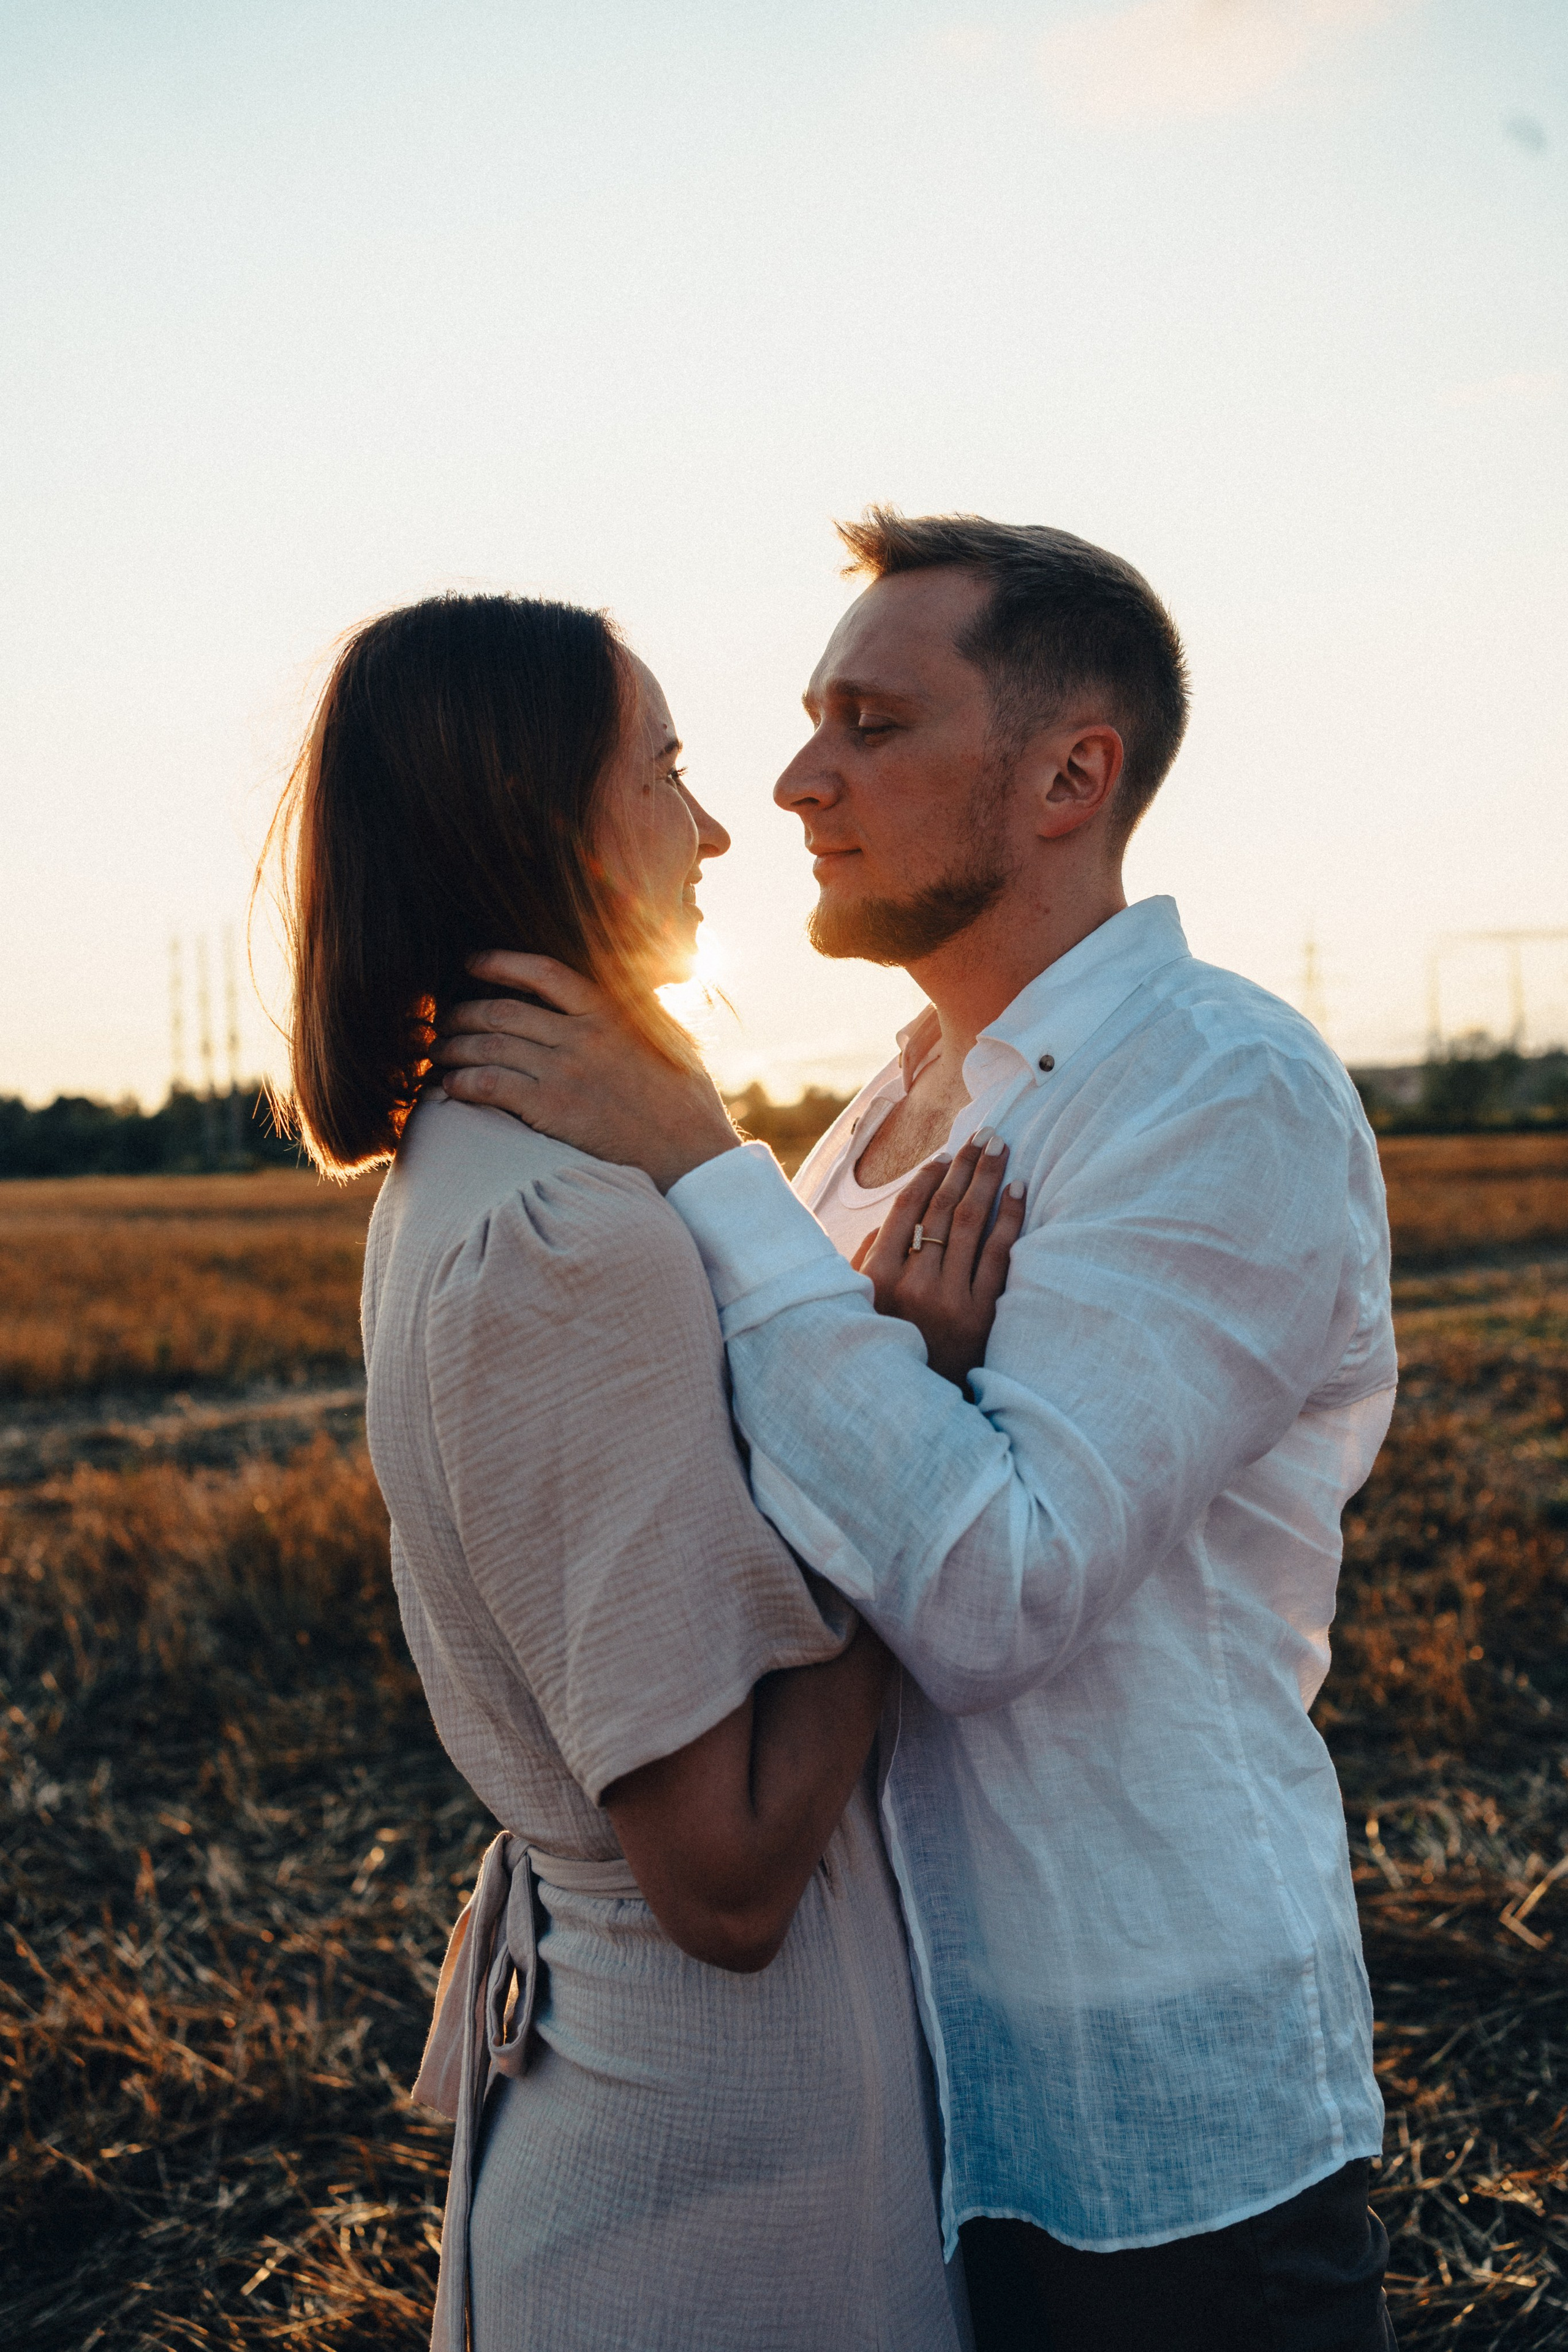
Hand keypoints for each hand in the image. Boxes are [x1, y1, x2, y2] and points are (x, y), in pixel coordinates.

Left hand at [434, 952, 740, 1191]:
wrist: (691, 1153)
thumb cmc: (685, 1099)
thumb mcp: (670, 1037)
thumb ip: (638, 1008)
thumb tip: (623, 987)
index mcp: (610, 1010)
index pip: (543, 972)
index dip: (499, 963)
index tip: (471, 963)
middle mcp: (582, 1035)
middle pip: (503, 1011)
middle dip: (462, 1012)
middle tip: (443, 1020)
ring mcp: (565, 1071)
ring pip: (490, 1047)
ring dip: (454, 1048)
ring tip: (438, 1053)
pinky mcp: (552, 1109)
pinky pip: (491, 1086)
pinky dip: (463, 1083)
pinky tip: (450, 1087)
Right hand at [849, 1129, 1024, 1385]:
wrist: (918, 1406)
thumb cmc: (890, 1346)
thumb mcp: (862, 1306)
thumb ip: (868, 1262)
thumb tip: (888, 1222)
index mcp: (878, 1278)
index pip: (905, 1210)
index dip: (927, 1177)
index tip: (945, 1156)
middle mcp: (913, 1285)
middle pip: (940, 1208)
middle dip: (964, 1166)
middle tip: (983, 1135)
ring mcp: (950, 1300)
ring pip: (970, 1224)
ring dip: (987, 1179)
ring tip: (1000, 1148)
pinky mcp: (982, 1315)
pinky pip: (998, 1255)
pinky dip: (1009, 1218)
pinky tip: (1018, 1190)